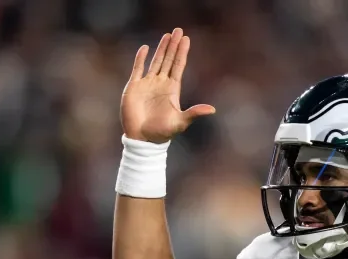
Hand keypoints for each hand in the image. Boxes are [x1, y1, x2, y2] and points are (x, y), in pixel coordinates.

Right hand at [121, 28, 215, 143]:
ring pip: (155, 61)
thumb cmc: (162, 133)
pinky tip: (145, 48)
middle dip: (173, 45)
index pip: (178, 66)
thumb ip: (194, 113)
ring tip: (167, 35)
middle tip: (178, 30)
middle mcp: (160, 84)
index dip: (182, 53)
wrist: (142, 139)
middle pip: (168, 60)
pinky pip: (138, 69)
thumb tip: (212, 110)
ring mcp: (147, 84)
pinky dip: (141, 58)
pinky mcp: (134, 87)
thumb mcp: (180, 122)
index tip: (186, 39)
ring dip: (161, 48)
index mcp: (172, 89)